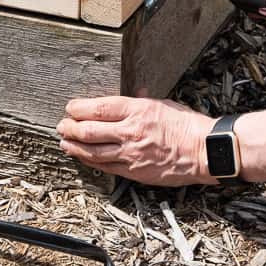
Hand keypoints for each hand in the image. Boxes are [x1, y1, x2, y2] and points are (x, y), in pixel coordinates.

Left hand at [57, 96, 216, 185]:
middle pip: (90, 130)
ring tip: (65, 143)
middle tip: (62, 125)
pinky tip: (83, 158)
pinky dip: (91, 162)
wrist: (203, 150)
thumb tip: (135, 93)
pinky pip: (106, 167)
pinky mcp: (134, 171)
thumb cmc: (187, 125)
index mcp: (138, 110)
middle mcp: (131, 132)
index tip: (70, 107)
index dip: (80, 108)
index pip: (100, 108)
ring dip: (75, 147)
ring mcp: (131, 154)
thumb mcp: (164, 104)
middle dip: (71, 128)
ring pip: (93, 152)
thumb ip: (144, 100)